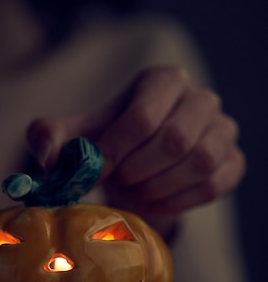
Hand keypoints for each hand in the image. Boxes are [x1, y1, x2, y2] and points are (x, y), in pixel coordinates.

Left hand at [27, 66, 244, 237]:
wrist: (137, 163)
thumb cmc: (106, 143)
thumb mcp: (73, 136)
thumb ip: (50, 137)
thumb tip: (48, 157)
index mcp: (163, 80)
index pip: (143, 117)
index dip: (115, 152)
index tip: (96, 173)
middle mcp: (201, 99)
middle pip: (175, 141)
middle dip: (137, 171)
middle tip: (118, 183)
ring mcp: (223, 129)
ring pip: (198, 163)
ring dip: (157, 187)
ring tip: (133, 191)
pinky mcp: (233, 161)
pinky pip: (213, 185)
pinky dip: (179, 201)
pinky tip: (154, 201)